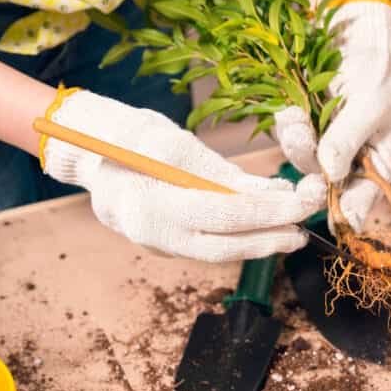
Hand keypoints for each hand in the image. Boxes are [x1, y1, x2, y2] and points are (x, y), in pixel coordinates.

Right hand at [43, 90, 325, 261]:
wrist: (86, 153)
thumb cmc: (128, 138)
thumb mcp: (174, 142)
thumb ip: (223, 172)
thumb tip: (276, 192)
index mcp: (147, 203)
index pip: (222, 214)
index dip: (268, 212)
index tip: (302, 204)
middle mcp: (150, 233)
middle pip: (223, 245)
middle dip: (269, 237)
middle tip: (305, 229)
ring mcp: (155, 243)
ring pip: (217, 253)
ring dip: (259, 244)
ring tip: (293, 234)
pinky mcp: (164, 244)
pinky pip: (209, 247)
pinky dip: (240, 240)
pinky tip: (268, 230)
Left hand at [274, 0, 390, 231]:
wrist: (353, 23)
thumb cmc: (377, 65)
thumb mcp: (370, 103)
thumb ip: (348, 139)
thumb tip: (330, 174)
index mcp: (377, 160)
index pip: (364, 198)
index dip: (349, 211)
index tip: (336, 218)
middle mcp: (349, 157)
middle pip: (326, 184)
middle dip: (313, 176)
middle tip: (306, 175)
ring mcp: (322, 140)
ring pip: (303, 160)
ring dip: (296, 145)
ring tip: (295, 120)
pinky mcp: (301, 122)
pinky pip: (287, 136)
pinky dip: (286, 125)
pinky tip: (289, 109)